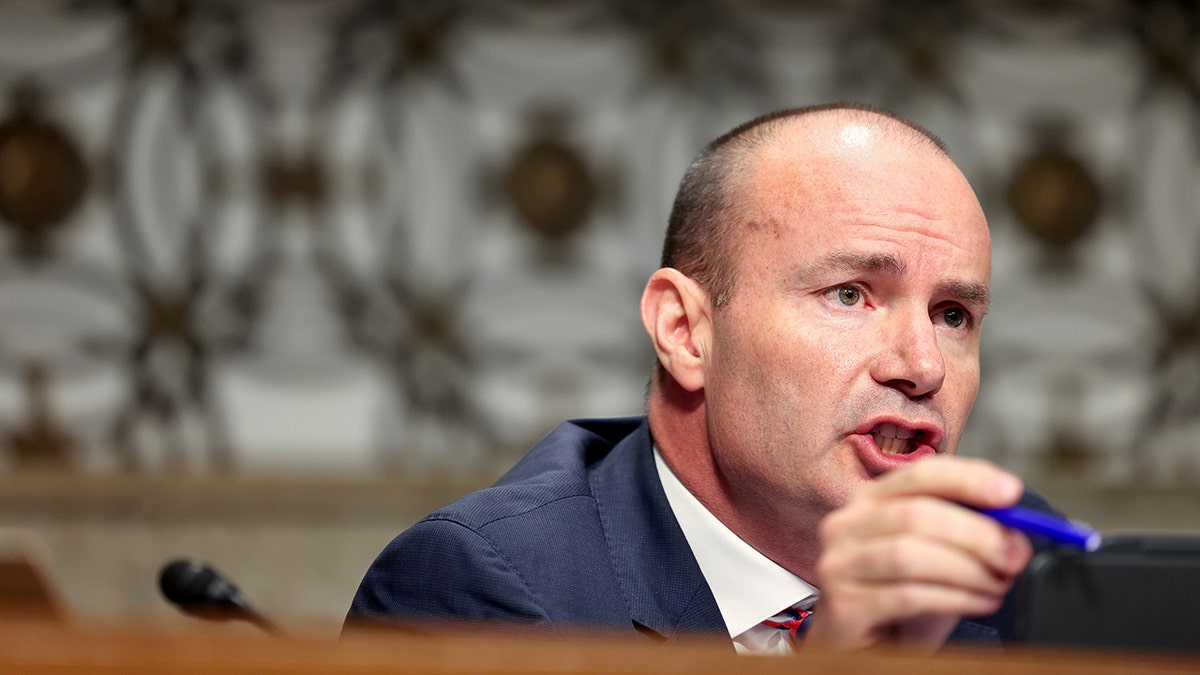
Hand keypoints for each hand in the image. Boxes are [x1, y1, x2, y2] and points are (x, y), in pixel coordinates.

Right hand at [804, 456, 1032, 650]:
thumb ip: (964, 535)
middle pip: (916, 515)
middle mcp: (846, 525)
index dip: (968, 479)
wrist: (865, 647)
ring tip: (998, 585)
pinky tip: (979, 602)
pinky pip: (907, 596)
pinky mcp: (842, 605)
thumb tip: (1013, 530)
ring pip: (909, 554)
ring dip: (967, 569)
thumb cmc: (901, 595)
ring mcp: (839, 564)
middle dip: (976, 534)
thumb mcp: (935, 556)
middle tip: (1014, 555)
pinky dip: (954, 598)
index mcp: (870, 501)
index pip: (920, 475)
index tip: (1011, 492)